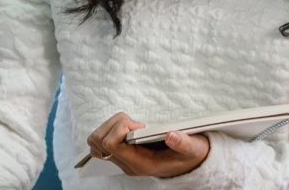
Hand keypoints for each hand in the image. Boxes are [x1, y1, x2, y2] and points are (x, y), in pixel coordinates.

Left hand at [84, 112, 210, 177]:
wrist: (189, 165)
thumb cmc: (190, 156)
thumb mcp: (193, 149)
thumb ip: (183, 143)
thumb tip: (171, 136)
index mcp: (140, 164)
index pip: (111, 145)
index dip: (120, 128)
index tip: (140, 125)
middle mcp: (126, 164)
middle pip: (98, 141)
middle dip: (114, 124)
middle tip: (136, 123)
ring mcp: (121, 160)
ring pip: (96, 140)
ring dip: (110, 125)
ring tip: (132, 125)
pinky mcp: (120, 153)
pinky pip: (101, 141)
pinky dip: (110, 129)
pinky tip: (128, 128)